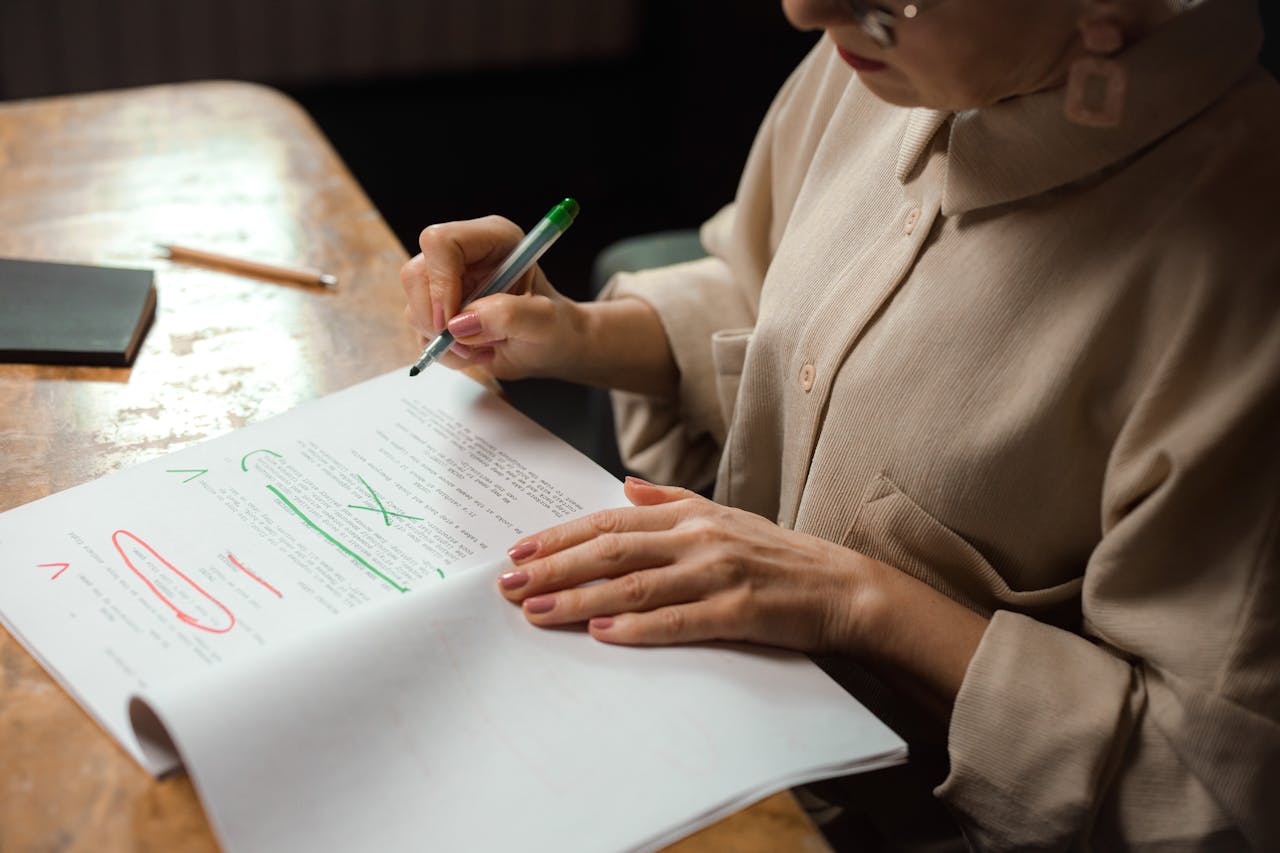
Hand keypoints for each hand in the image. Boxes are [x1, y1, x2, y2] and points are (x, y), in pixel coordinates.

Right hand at [399, 215, 583, 379]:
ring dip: (443, 341)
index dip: (440, 282)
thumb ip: (508, 316)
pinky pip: (420, 330)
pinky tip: (473, 351)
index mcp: (492, 239)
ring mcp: (447, 281)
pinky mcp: (439, 307)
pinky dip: (443, 351)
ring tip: (481, 348)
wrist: (550, 346)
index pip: (441, 242)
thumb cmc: (553, 327)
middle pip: (415, 274)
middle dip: (435, 318)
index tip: (453, 320)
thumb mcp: (543, 323)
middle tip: (465, 343)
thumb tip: (460, 324)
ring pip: (414, 307)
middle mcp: (464, 255)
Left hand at [497, 477, 880, 651]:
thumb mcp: (724, 515)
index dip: (561, 535)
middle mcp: (698, 538)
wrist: (841, 586)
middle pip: (611, 550)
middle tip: (508, 583)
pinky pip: (677, 620)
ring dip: (578, 599)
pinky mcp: (738, 611)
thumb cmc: (778, 555)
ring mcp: (717, 573)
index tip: (520, 550)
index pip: (610, 520)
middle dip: (553, 567)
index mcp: (690, 515)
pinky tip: (600, 634)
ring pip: (633, 585)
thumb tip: (624, 483)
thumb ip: (671, 500)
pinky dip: (636, 628)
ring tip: (535, 611)